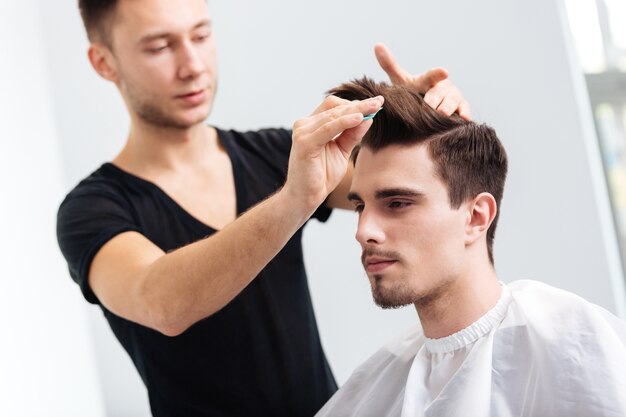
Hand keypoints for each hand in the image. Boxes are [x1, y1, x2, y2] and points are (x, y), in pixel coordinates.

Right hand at [284, 95, 384, 211]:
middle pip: (334, 106)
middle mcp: (304, 125)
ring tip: (373, 108)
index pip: (334, 106)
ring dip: (356, 110)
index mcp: (311, 125)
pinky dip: (345, 122)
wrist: (306, 197)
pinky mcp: (304, 143)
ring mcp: (303, 132)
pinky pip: (328, 128)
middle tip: (378, 101)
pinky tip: (359, 118)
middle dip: (359, 104)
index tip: (376, 103)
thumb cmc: (321, 176)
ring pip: (333, 115)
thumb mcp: (341, 151)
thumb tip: (368, 117)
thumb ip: (352, 134)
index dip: (355, 103)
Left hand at [374, 43, 470, 119]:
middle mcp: (443, 86)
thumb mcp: (401, 80)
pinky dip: (464, 113)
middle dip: (435, 99)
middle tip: (429, 106)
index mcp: (429, 80)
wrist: (424, 109)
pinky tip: (463, 119)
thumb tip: (377, 45)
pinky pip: (464, 110)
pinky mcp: (462, 107)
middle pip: (441, 92)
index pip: (432, 76)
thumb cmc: (413, 93)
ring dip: (447, 107)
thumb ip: (390, 65)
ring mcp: (453, 96)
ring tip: (441, 113)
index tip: (444, 72)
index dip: (437, 74)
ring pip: (453, 101)